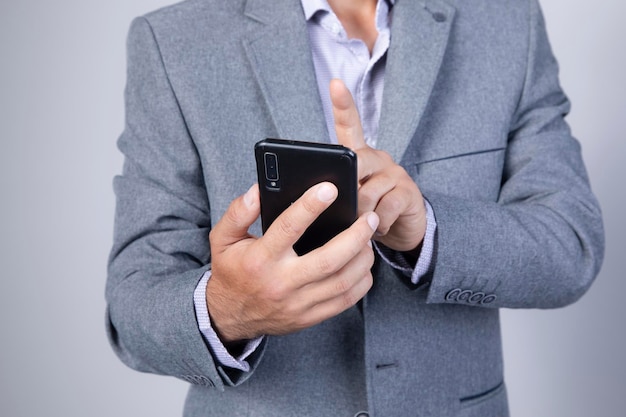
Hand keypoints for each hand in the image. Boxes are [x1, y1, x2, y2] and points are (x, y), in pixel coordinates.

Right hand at [206, 183, 378, 342]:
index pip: (288, 229)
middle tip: (368, 217)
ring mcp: (298, 303)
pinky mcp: (310, 316)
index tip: (330, 188)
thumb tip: (259, 190)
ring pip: (343, 281)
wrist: (229, 316)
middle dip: (355, 236)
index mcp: (260, 260)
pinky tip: (363, 263)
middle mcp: (281, 283)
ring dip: (363, 257)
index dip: (310, 206)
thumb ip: (238, 212)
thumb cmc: (231, 271)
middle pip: (329, 260)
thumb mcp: (223, 239)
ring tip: (369, 237)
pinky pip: (345, 300)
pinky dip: (361, 280)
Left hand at [330, 79, 426, 252]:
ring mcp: (395, 174)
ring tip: (360, 223)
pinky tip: (379, 227)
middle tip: (342, 203)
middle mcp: (378, 159)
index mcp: (359, 156)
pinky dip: (377, 224)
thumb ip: (333, 191)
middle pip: (357, 161)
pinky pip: (385, 209)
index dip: (343, 104)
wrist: (402, 230)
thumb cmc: (366, 211)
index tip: (335, 83)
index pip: (350, 124)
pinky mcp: (409, 193)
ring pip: (368, 192)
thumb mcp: (347, 199)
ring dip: (359, 214)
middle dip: (346, 185)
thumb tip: (311, 198)